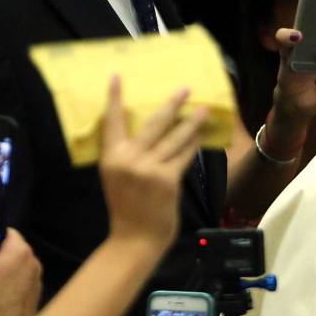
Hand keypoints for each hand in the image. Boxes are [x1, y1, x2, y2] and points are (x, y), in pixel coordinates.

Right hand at [99, 77, 206, 249]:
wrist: (134, 239)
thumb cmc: (126, 209)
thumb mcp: (116, 178)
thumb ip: (128, 157)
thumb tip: (149, 134)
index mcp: (111, 158)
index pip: (112, 121)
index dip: (114, 99)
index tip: (117, 76)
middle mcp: (129, 159)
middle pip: (153, 123)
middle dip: (172, 104)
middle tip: (185, 89)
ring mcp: (149, 169)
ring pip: (174, 138)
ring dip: (191, 122)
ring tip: (203, 109)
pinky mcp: (168, 179)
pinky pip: (184, 156)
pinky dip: (192, 145)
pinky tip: (200, 136)